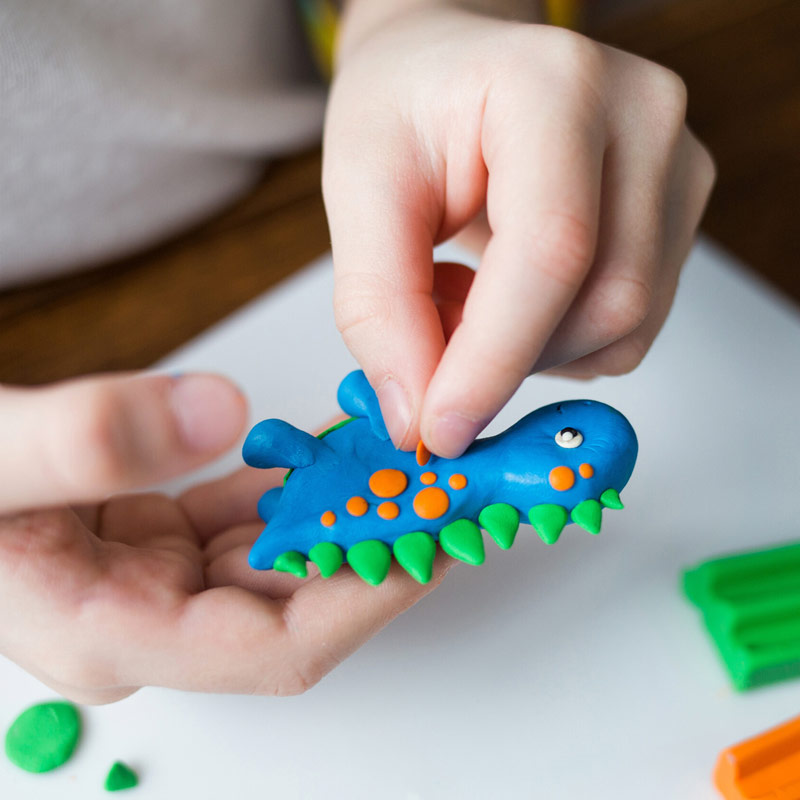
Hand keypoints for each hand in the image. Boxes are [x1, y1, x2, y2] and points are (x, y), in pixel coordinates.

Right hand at [0, 373, 447, 703]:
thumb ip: (84, 441)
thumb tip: (216, 413)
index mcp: (112, 632)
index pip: (276, 646)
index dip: (365, 599)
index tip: (432, 542)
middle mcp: (144, 618)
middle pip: (293, 601)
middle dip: (372, 547)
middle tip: (443, 488)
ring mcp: (150, 577)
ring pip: (276, 554)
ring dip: (341, 511)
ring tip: (406, 462)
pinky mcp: (150, 533)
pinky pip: (243, 517)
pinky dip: (292, 484)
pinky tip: (334, 449)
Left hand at [323, 3, 714, 456]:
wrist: (453, 69)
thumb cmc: (404, 108)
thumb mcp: (359, 188)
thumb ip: (378, 307)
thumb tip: (415, 418)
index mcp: (555, 87)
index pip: (552, 251)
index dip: (493, 359)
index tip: (438, 430)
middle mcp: (642, 121)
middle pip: (605, 301)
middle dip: (506, 358)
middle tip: (430, 337)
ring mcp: (674, 168)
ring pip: (624, 327)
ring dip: (528, 350)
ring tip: (465, 294)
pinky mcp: (676, 214)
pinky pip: (629, 326)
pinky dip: (555, 341)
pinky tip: (508, 297)